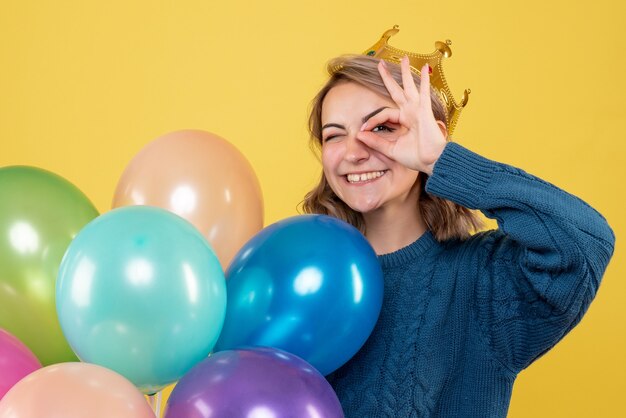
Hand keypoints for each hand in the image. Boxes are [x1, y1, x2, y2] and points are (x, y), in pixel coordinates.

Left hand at [357, 56, 446, 175]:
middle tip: (380, 65)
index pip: (383, 113)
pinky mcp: (425, 111)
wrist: (432, 162)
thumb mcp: (391, 149)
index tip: (362, 130)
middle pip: (397, 91)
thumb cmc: (415, 157)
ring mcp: (418, 110)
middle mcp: (410, 112)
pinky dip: (424, 81)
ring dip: (405, 73)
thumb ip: (376, 142)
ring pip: (409, 87)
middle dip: (388, 78)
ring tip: (403, 58)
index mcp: (403, 120)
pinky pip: (423, 93)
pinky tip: (424, 68)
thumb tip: (359, 135)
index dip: (372, 120)